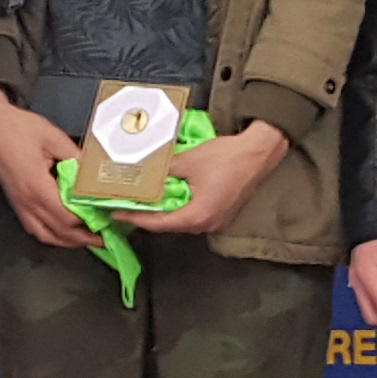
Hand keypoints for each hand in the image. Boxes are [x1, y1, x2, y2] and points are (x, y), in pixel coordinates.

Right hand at [0, 89, 93, 250]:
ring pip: (45, 235)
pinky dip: (51, 235)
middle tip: (104, 238)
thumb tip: (93, 173)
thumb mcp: (53, 137)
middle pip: (58, 232)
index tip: (106, 220)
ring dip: (67, 241)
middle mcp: (27, 202)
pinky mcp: (16, 202)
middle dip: (83, 238)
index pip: (67, 217)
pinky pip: (34, 228)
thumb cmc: (18, 128)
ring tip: (86, 239)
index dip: (88, 222)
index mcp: (37, 187)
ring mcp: (20, 204)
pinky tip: (62, 231)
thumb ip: (75, 157)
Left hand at [126, 118, 287, 236]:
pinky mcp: (223, 214)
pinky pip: (195, 214)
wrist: (259, 152)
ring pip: (183, 220)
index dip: (135, 218)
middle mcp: (207, 225)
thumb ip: (163, 173)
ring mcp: (217, 221)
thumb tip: (142, 175)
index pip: (158, 223)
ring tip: (145, 201)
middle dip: (148, 216)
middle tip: (128, 206)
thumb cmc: (226, 157)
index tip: (117, 214)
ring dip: (165, 212)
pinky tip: (170, 196)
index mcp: (197, 217)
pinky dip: (180, 207)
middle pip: (170, 225)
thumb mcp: (187, 162)